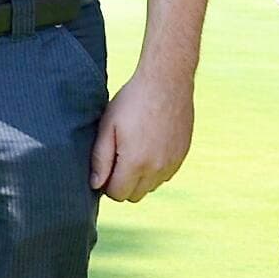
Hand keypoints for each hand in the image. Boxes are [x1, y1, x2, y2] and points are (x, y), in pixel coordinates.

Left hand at [90, 66, 192, 200]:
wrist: (167, 81)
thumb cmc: (132, 101)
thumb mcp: (108, 126)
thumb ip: (100, 158)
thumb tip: (96, 185)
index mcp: (135, 162)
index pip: (117, 195)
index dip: (107, 183)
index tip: (106, 165)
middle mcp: (157, 168)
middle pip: (134, 196)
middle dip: (123, 183)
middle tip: (118, 158)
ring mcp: (172, 163)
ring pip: (151, 187)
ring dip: (140, 177)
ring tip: (134, 150)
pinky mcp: (182, 155)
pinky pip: (165, 175)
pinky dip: (155, 169)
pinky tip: (149, 146)